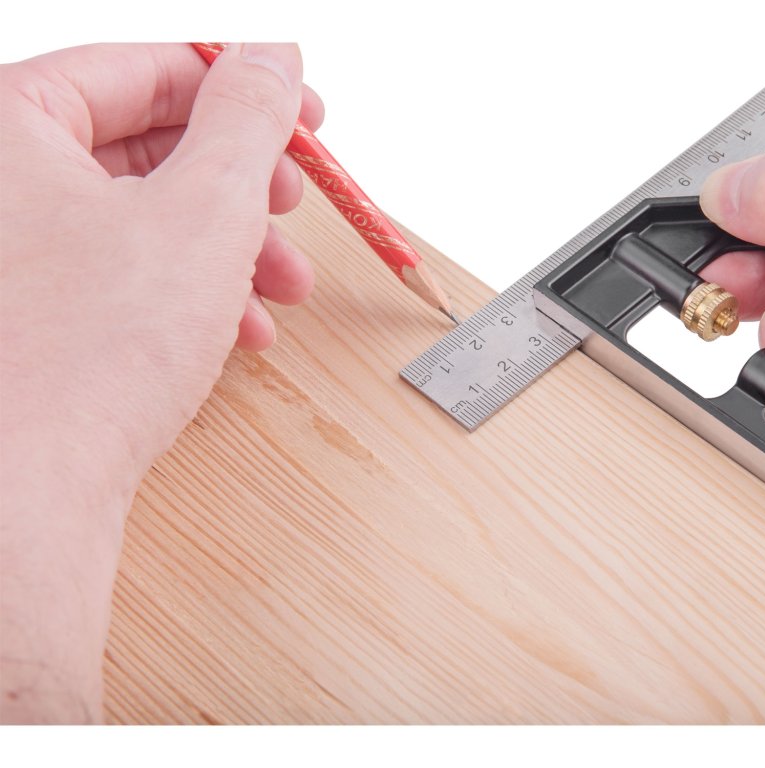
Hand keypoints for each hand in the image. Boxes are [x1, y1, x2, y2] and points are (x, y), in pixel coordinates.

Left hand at [1, 43, 317, 720]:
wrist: (26, 492)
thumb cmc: (92, 351)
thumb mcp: (205, 208)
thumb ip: (248, 118)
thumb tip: (274, 59)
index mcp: (7, 123)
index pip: (142, 69)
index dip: (240, 90)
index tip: (302, 114)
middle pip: (144, 145)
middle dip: (240, 184)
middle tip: (293, 201)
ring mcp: (8, 253)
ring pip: (140, 218)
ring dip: (228, 247)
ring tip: (284, 286)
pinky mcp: (28, 315)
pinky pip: (120, 273)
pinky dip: (189, 292)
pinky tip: (238, 328)